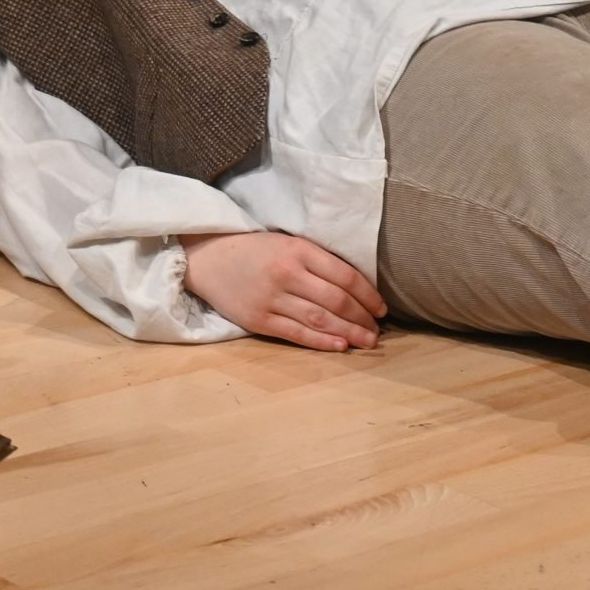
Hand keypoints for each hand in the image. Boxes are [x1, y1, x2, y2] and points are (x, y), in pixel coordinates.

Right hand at [181, 232, 386, 351]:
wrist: (208, 259)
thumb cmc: (255, 251)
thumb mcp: (289, 243)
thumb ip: (318, 261)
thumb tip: (358, 287)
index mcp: (298, 250)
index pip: (345, 276)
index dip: (368, 295)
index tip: (382, 308)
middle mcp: (287, 274)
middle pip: (336, 301)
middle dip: (362, 318)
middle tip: (378, 330)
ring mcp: (271, 299)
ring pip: (320, 320)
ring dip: (349, 333)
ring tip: (368, 342)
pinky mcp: (259, 319)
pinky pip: (297, 334)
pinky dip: (321, 342)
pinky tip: (341, 346)